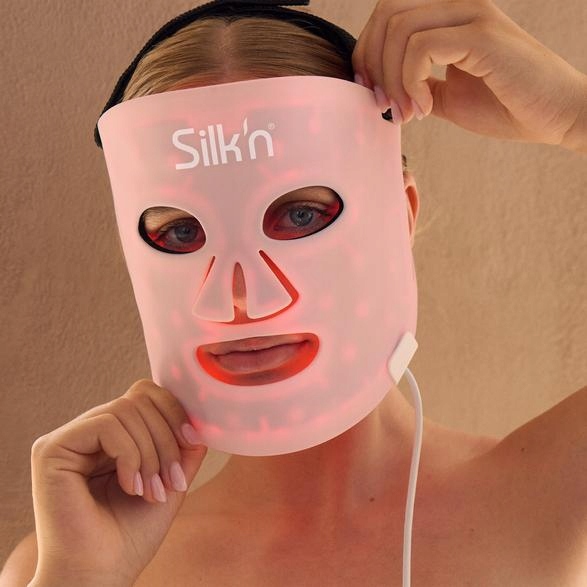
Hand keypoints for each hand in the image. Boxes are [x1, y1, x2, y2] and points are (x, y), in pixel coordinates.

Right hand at [30, 379, 206, 586]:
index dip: (174, 411)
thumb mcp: (170, 480)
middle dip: (166, 438)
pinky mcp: (52, 449)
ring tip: (151, 491)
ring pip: (126, 410)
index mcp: (113, 436)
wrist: (100, 575)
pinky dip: (129, 455)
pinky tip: (130, 486)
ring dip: (151, 453)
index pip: (146, 395)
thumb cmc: (132, 535)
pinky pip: (106, 425)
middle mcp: (88, 431)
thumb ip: (184, 446)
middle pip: (139, 399)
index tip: (193, 443)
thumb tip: (201, 416)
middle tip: (172, 481)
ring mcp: (69, 438)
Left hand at [352, 0, 586, 150]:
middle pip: (388, 12)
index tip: (373, 92)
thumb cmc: (508, 105)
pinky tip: (424, 110)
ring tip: (407, 112)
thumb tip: (384, 90)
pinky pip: (422, 47)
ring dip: (391, 79)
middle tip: (383, 103)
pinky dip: (411, 83)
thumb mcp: (449, 96)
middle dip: (372, 62)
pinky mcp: (482, 36)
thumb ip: (418, 85)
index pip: (390, 12)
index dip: (369, 51)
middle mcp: (460, 5)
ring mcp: (473, 16)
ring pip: (400, 28)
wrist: (555, 115)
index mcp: (451, 14)